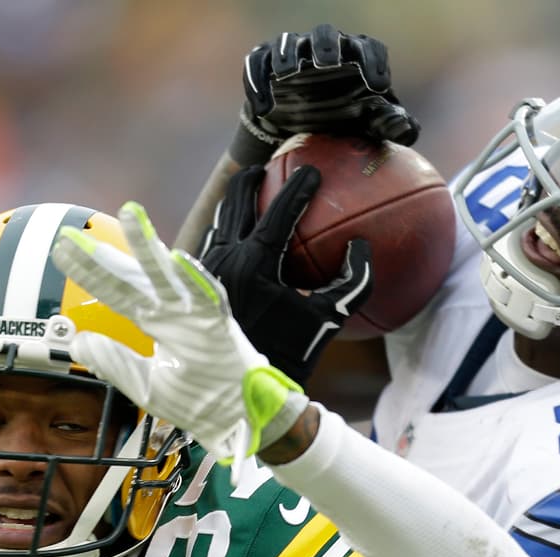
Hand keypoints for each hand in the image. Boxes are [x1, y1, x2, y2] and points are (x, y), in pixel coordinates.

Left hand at [50, 202, 308, 473]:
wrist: (237, 419)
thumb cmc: (200, 401)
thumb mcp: (146, 387)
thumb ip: (113, 364)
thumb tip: (79, 341)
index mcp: (154, 323)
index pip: (113, 292)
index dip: (88, 272)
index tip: (62, 251)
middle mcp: (171, 312)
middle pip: (132, 277)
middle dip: (104, 256)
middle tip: (73, 234)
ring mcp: (195, 314)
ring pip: (168, 275)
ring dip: (150, 247)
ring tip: (129, 216)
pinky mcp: (220, 324)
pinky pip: (209, 297)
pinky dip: (197, 279)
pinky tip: (179, 259)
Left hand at [199, 163, 371, 385]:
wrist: (244, 386)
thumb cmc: (291, 352)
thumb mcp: (329, 318)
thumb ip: (353, 282)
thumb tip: (361, 246)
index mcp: (255, 264)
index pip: (278, 211)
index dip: (298, 186)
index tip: (312, 170)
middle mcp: (225, 259)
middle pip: (236, 200)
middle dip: (253, 177)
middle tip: (269, 166)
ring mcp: (206, 270)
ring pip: (219, 219)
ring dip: (235, 200)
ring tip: (249, 189)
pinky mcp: (198, 284)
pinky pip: (211, 243)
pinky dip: (225, 229)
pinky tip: (236, 231)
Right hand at [230, 23, 420, 163]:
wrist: (299, 126)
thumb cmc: (341, 117)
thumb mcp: (368, 124)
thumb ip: (390, 125)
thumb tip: (406, 128)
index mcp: (354, 55)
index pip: (369, 47)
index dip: (374, 62)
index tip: (379, 87)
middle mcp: (323, 48)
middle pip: (326, 35)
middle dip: (327, 46)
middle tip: (329, 63)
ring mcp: (292, 53)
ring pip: (287, 43)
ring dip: (287, 55)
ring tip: (288, 74)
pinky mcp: (265, 63)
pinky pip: (257, 65)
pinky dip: (256, 82)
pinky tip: (263, 108)